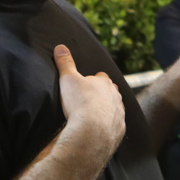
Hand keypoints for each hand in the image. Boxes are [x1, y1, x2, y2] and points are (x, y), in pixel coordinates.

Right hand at [52, 44, 125, 161]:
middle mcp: (116, 97)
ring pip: (115, 109)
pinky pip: (115, 126)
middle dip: (102, 95)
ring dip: (107, 111)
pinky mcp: (119, 130)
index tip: (85, 84)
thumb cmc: (80, 103)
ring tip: (94, 117)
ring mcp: (120, 114)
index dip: (93, 80)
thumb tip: (60, 47)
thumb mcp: (68, 79)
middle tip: (89, 100)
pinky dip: (108, 127)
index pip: (101, 77)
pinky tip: (99, 131)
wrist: (91, 132)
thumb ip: (65, 63)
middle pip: (111, 92)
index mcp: (105, 83)